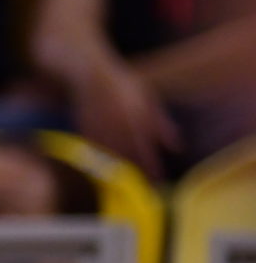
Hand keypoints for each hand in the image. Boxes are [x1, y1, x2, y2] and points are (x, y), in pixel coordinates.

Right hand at [70, 54, 178, 179]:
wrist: (91, 73)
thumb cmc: (124, 86)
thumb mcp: (147, 100)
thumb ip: (161, 124)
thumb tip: (177, 148)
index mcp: (136, 113)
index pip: (145, 144)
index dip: (151, 164)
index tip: (158, 180)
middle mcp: (117, 120)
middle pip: (128, 152)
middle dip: (136, 171)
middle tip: (143, 188)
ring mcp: (99, 124)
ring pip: (109, 152)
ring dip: (119, 169)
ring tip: (127, 185)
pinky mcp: (84, 127)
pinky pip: (93, 148)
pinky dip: (100, 160)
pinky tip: (107, 172)